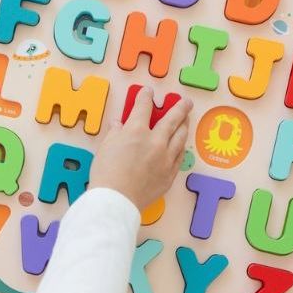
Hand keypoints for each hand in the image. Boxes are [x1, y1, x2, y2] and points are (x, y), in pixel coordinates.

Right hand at [91, 89, 192, 212]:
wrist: (116, 200)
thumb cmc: (106, 173)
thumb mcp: (105, 148)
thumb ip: (115, 133)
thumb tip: (119, 124)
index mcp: (136, 131)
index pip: (143, 107)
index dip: (146, 97)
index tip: (148, 91)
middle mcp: (156, 141)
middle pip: (172, 119)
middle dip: (180, 107)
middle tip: (186, 101)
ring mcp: (166, 158)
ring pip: (180, 137)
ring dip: (184, 125)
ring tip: (186, 120)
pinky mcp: (170, 174)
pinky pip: (179, 157)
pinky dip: (181, 147)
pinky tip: (181, 144)